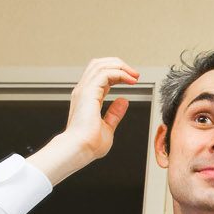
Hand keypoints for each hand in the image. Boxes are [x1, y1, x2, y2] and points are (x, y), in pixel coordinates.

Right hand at [30, 57, 138, 183]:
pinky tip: (129, 80)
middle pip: (99, 65)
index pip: (101, 75)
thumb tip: (123, 102)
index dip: (118, 73)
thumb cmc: (88, 145)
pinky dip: (119, 73)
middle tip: (135, 74)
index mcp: (87, 98)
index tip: (132, 80)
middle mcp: (83, 91)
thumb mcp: (107, 127)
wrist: (78, 149)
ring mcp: (84, 90)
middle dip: (119, 65)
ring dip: (120, 66)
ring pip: (100, 65)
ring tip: (134, 75)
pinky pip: (105, 73)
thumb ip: (114, 114)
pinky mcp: (88, 92)